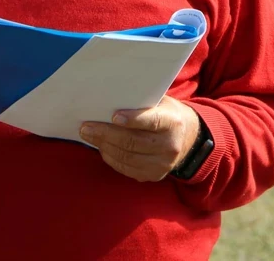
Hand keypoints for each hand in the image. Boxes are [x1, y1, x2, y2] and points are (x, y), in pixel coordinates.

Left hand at [79, 96, 200, 181]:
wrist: (187, 139)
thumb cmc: (166, 114)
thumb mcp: (162, 102)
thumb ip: (142, 102)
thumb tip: (110, 98)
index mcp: (173, 123)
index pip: (152, 121)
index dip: (133, 119)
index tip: (113, 116)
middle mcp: (169, 146)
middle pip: (133, 141)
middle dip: (106, 134)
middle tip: (86, 127)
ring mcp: (162, 164)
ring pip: (126, 156)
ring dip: (103, 145)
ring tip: (88, 135)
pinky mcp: (153, 175)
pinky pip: (125, 168)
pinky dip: (110, 157)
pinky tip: (101, 147)